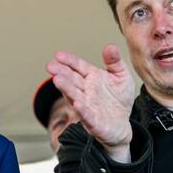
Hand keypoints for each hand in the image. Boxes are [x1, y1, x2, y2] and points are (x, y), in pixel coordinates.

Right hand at [46, 45, 135, 161]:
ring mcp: (87, 106)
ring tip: (57, 80)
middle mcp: (86, 91)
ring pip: (74, 96)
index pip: (78, 66)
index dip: (69, 61)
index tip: (58, 55)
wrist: (121, 125)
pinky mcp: (92, 122)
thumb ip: (115, 62)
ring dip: (66, 88)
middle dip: (61, 73)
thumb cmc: (119, 99)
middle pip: (72, 80)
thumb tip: (110, 46)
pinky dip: (81, 110)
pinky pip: (86, 115)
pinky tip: (76, 103)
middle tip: (50, 66)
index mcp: (92, 77)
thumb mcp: (122, 76)